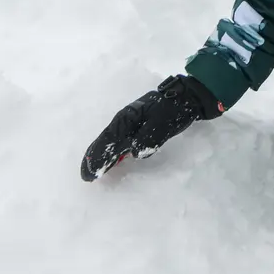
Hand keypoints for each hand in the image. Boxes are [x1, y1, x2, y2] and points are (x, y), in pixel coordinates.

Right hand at [79, 74, 221, 180]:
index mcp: (127, 118)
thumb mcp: (163, 123)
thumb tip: (134, 152)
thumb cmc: (175, 109)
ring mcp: (130, 123)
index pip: (108, 141)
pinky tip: (113, 161)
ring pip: (111, 142)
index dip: (99, 158)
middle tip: (85, 176)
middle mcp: (124, 120)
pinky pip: (121, 141)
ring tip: (93, 171)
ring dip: (102, 156)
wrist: (187, 96)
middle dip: (94, 158)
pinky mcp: (138, 126)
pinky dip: (114, 152)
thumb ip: (148, 137)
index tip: (92, 173)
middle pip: (105, 141)